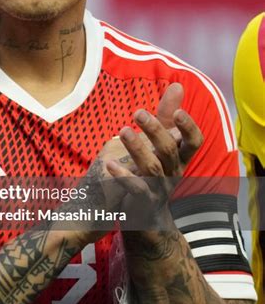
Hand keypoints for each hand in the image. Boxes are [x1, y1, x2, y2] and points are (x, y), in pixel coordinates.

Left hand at [105, 105, 203, 227]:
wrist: (146, 218)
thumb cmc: (152, 172)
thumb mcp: (161, 144)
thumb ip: (166, 116)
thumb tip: (178, 85)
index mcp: (180, 158)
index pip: (194, 142)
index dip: (189, 127)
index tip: (178, 111)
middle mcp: (173, 173)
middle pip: (169, 150)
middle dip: (155, 130)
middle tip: (138, 112)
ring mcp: (159, 189)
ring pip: (152, 168)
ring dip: (137, 148)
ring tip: (122, 131)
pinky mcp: (143, 203)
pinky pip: (136, 189)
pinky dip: (123, 175)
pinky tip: (109, 163)